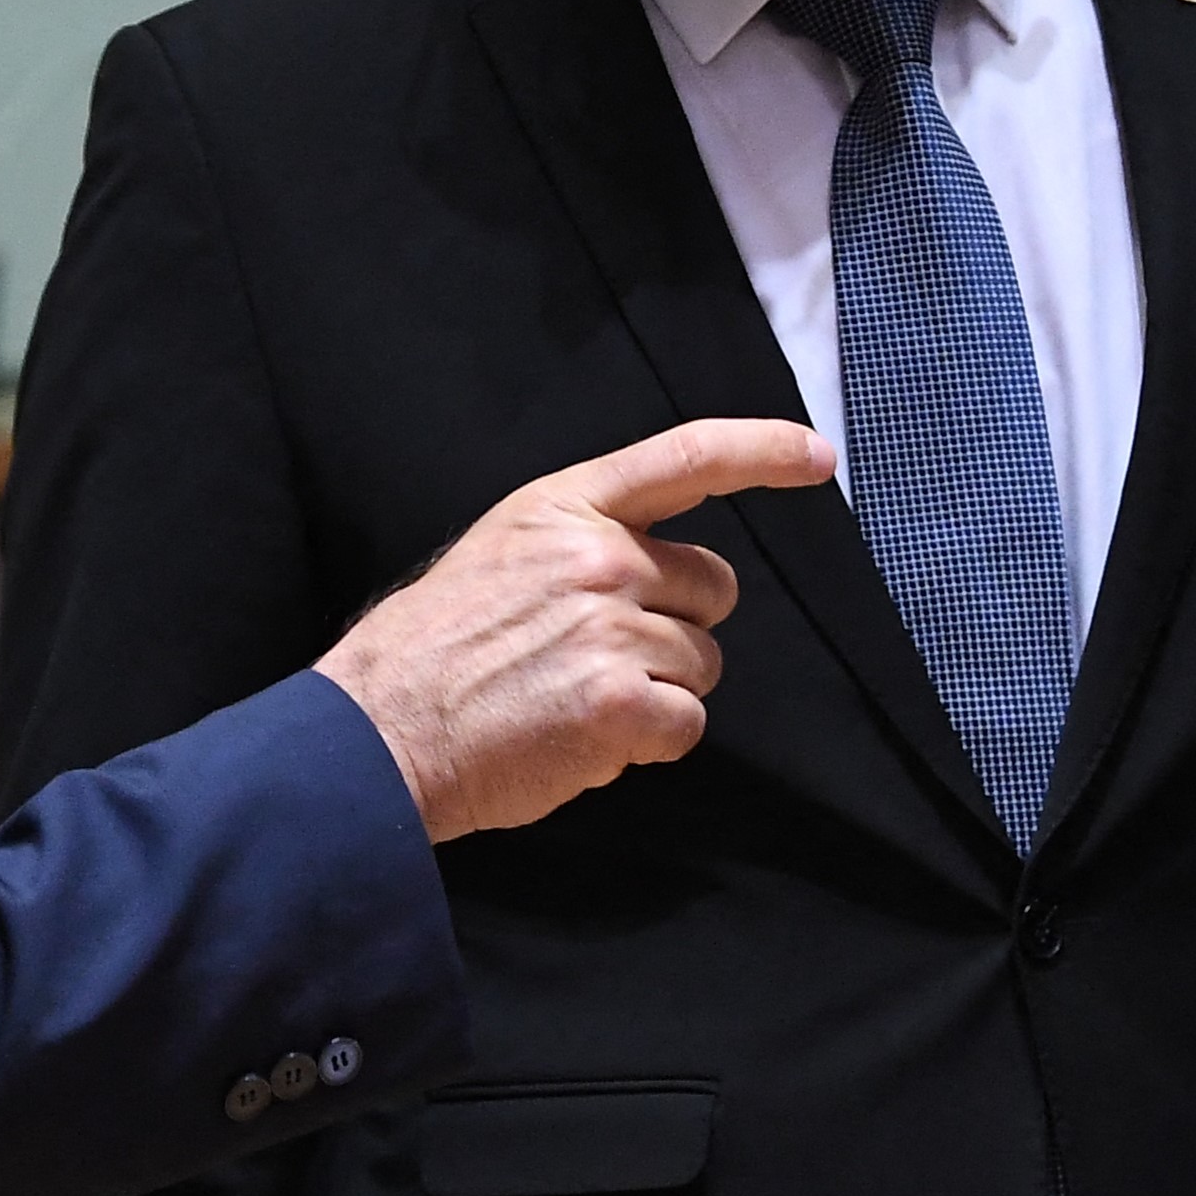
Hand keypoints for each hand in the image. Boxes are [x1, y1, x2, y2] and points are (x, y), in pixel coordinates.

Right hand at [317, 418, 835, 840]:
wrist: (378, 731)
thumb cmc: (432, 653)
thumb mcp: (500, 555)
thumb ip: (579, 546)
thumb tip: (652, 572)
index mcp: (564, 507)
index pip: (686, 458)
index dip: (763, 452)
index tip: (817, 456)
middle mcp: (598, 557)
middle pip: (713, 588)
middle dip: (679, 626)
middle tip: (603, 658)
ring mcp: (611, 628)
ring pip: (702, 664)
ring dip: (657, 692)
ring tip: (574, 701)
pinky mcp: (619, 703)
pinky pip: (685, 724)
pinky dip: (647, 743)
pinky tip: (584, 740)